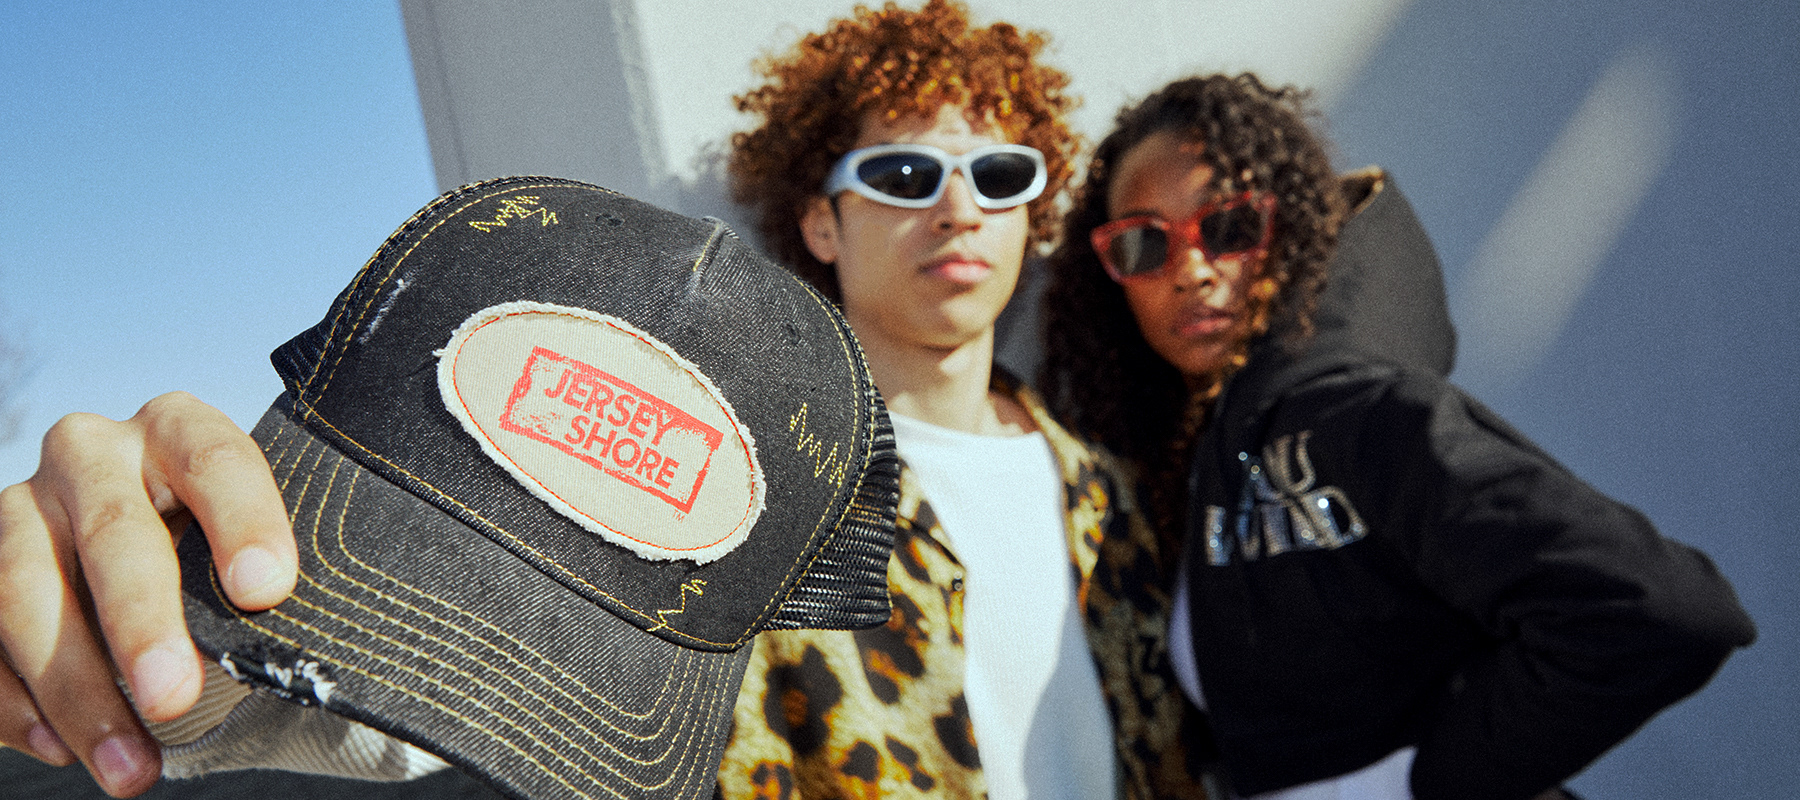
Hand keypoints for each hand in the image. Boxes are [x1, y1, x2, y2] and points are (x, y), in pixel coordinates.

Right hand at [0, 392, 296, 796]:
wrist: (139, 549)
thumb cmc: (219, 551)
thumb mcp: (249, 545)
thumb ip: (266, 578)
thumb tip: (298, 653)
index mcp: (179, 431)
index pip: (216, 461)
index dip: (243, 521)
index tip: (266, 592)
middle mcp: (93, 454)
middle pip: (114, 534)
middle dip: (142, 623)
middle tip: (174, 698)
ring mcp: (23, 508)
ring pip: (27, 593)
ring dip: (78, 692)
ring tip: (131, 770)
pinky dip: (16, 702)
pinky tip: (59, 749)